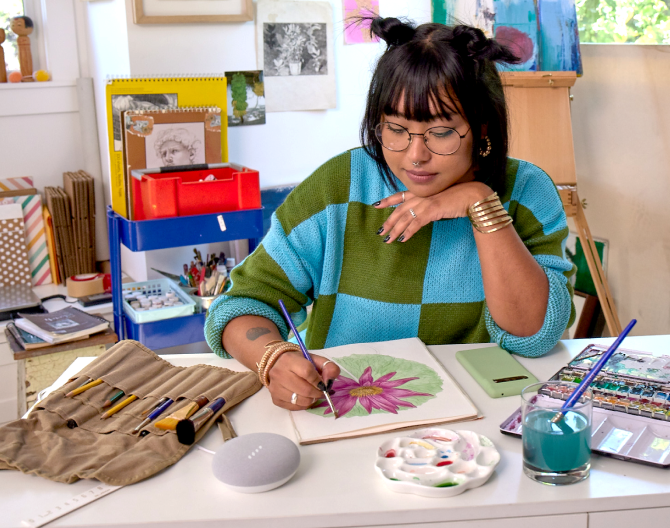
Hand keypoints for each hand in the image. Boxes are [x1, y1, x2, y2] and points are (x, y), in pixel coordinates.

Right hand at [266, 351, 340, 409]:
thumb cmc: (298, 362)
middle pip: (305, 390)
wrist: (277, 364)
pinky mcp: (275, 399)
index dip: (319, 381)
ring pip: (300, 400)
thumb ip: (328, 367)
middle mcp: (279, 373)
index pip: (307, 372)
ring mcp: (275, 387)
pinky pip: (294, 407)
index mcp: (289, 359)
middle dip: (318, 393)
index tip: (323, 384)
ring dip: (311, 399)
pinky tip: (303, 397)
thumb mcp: (314, 359)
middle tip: (321, 391)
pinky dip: (303, 405)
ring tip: (312, 393)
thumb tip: (330, 380)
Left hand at [375, 182, 492, 242]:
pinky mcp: (431, 210)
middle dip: (389, 221)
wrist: (472, 195)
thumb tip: (425, 212)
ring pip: (404, 218)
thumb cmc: (460, 197)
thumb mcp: (441, 199)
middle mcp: (421, 196)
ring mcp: (425, 202)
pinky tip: (402, 239)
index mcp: (422, 192)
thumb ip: (430, 204)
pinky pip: (415, 223)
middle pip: (399, 209)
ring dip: (395, 230)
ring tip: (388, 239)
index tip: (376, 205)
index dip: (388, 200)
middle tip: (380, 231)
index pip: (400, 195)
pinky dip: (408, 232)